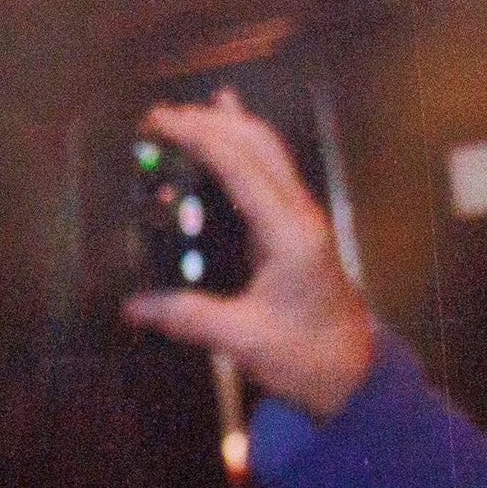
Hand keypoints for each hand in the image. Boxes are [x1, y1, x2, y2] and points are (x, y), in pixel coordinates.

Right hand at [117, 93, 380, 420]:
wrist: (353, 372)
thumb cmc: (306, 357)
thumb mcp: (244, 340)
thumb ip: (187, 318)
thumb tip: (133, 307)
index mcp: (289, 235)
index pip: (241, 166)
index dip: (198, 137)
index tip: (158, 122)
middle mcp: (300, 214)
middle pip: (257, 144)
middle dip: (208, 122)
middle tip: (158, 118)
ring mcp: (303, 216)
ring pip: (268, 150)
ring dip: (227, 126)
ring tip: (184, 115)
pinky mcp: (298, 225)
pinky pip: (270, 169)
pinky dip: (243, 144)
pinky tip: (227, 127)